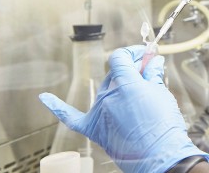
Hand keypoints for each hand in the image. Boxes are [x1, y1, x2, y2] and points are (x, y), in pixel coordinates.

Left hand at [39, 45, 208, 172]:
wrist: (160, 157)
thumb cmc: (163, 127)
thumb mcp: (162, 94)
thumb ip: (152, 75)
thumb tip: (152, 62)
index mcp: (125, 84)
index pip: (120, 58)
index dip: (132, 53)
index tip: (142, 55)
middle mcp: (108, 96)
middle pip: (113, 74)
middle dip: (130, 71)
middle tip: (146, 74)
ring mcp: (99, 112)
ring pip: (104, 91)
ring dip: (117, 88)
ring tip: (136, 95)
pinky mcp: (94, 129)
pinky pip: (71, 117)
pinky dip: (57, 107)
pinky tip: (45, 97)